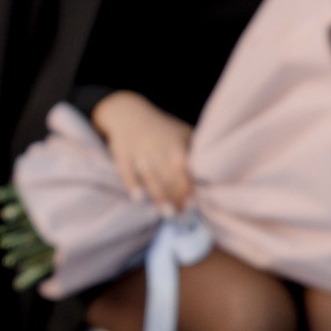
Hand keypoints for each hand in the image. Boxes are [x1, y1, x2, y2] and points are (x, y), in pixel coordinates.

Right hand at [92, 90, 194, 213]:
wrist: (128, 114)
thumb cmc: (160, 128)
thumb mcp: (182, 133)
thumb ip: (194, 150)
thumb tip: (209, 173)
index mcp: (175, 145)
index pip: (185, 169)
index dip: (189, 187)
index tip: (194, 204)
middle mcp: (158, 149)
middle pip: (169, 177)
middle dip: (177, 197)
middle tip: (183, 216)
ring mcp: (139, 152)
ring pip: (150, 177)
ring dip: (159, 196)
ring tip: (167, 213)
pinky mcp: (121, 155)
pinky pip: (126, 172)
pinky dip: (132, 185)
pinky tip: (138, 199)